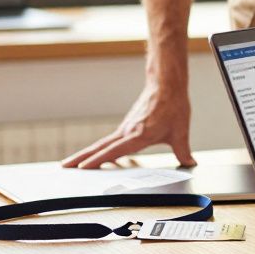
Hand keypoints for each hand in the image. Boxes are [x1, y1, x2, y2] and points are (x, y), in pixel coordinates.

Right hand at [61, 81, 194, 167]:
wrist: (167, 85)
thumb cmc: (173, 106)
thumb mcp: (181, 131)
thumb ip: (183, 150)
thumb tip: (190, 163)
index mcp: (138, 135)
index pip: (114, 151)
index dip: (98, 160)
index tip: (83, 168)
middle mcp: (127, 132)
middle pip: (99, 147)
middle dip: (81, 158)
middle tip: (63, 167)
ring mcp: (125, 128)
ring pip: (102, 143)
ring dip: (87, 153)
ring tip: (72, 164)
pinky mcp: (128, 125)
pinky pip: (111, 140)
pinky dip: (100, 148)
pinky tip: (98, 156)